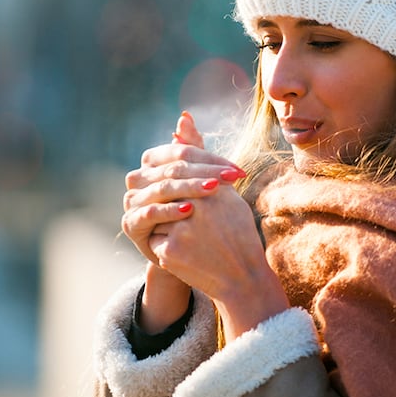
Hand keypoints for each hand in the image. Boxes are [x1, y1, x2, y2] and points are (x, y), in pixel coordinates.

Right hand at [121, 112, 245, 264]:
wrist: (184, 250)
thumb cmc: (193, 209)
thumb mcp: (197, 178)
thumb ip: (191, 148)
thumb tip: (185, 116)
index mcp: (152, 161)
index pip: (182, 153)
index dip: (211, 159)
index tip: (239, 170)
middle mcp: (137, 178)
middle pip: (174, 169)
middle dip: (207, 173)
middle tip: (234, 179)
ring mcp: (131, 200)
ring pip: (164, 189)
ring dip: (191, 188)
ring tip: (214, 189)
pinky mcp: (130, 223)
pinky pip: (150, 213)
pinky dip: (170, 211)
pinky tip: (189, 211)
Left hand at [136, 113, 288, 339]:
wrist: (243, 277)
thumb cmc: (236, 230)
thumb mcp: (224, 189)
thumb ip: (200, 153)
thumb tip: (181, 119)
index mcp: (211, 186)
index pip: (173, 165)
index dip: (172, 175)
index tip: (180, 187)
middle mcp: (196, 204)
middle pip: (161, 190)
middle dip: (165, 200)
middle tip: (181, 212)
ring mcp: (180, 229)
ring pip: (153, 212)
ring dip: (163, 220)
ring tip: (185, 233)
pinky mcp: (169, 251)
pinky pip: (153, 237)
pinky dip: (163, 242)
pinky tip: (184, 252)